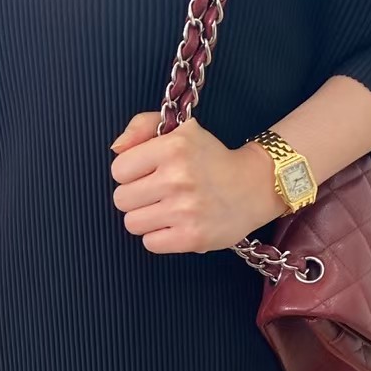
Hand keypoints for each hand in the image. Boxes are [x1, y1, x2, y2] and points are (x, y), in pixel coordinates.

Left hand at [109, 111, 285, 253]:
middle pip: (121, 199)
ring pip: (132, 223)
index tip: (149, 172)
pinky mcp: (193, 237)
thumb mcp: (179, 130)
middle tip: (159, 192)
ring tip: (167, 209)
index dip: (131, 172)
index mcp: (173, 147)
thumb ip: (140, 127)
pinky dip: (160, 236)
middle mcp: (178, 177)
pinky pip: (150, 243)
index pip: (119, 169)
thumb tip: (116, 148)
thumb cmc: (211, 158)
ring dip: (146, 218)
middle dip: (136, 196)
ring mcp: (185, 210)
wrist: (254, 186)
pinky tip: (176, 224)